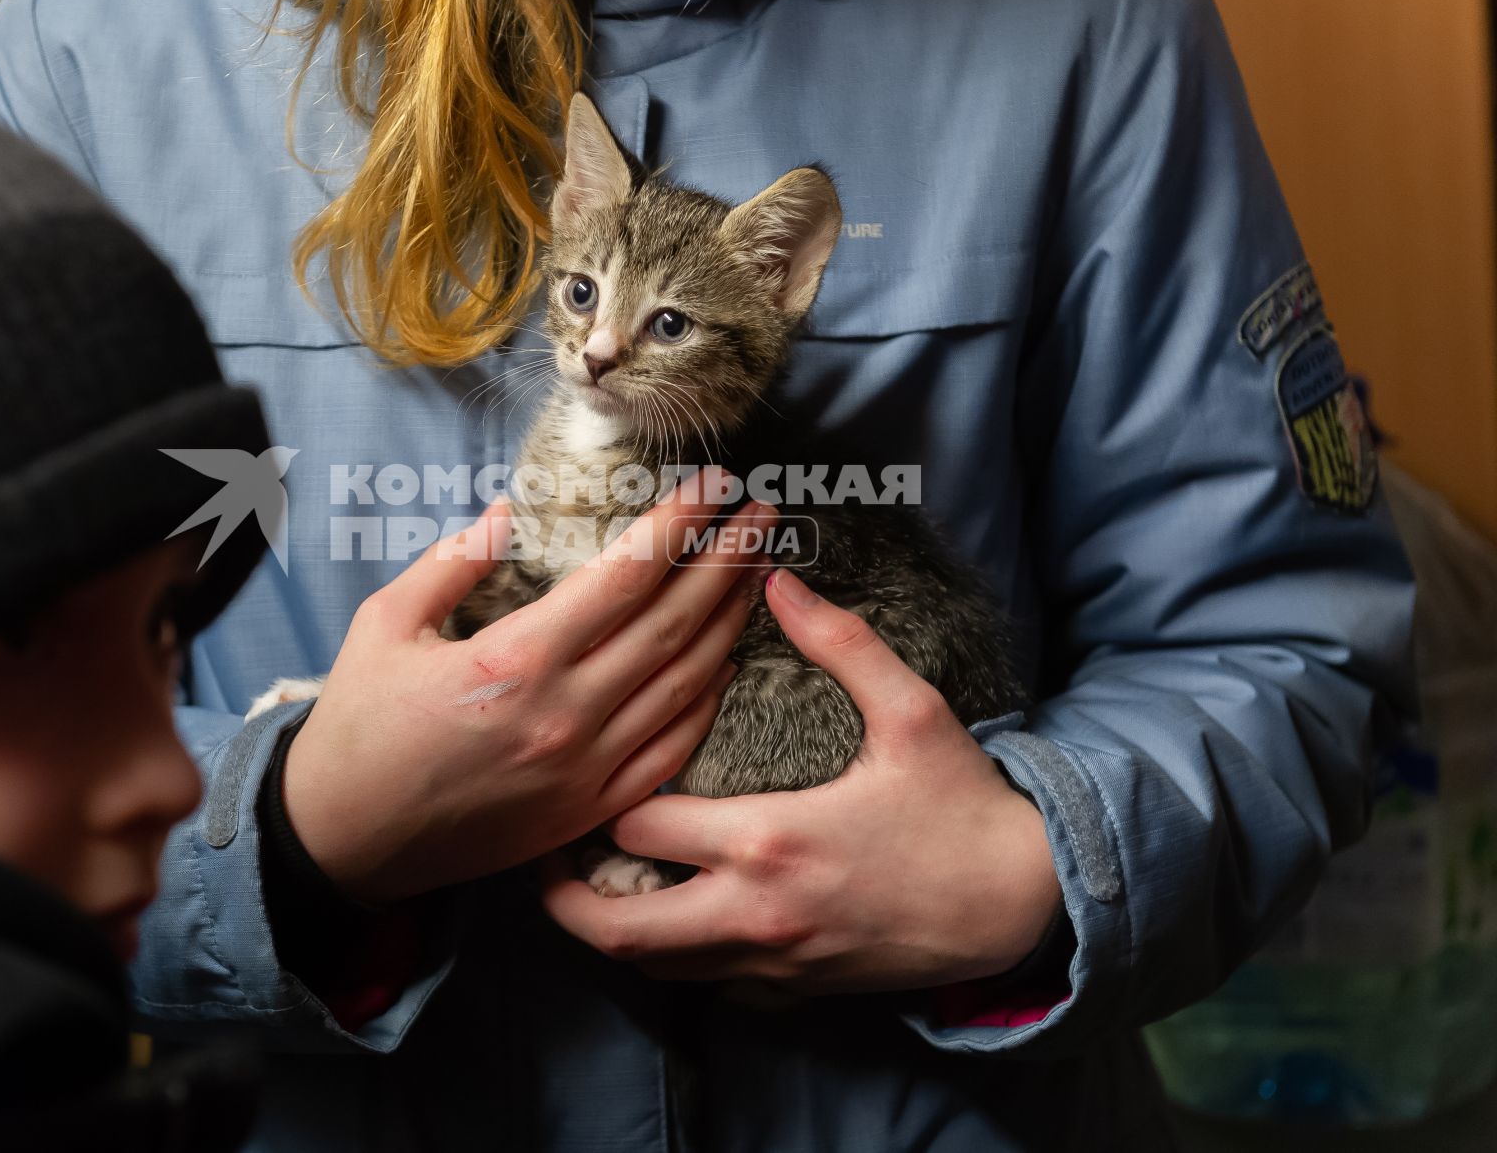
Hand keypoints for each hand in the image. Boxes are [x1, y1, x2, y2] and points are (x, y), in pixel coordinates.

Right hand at [283, 471, 774, 904]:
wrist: (344, 839)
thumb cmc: (358, 727)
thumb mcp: (384, 624)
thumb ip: (452, 562)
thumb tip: (508, 514)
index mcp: (516, 659)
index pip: (626, 577)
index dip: (680, 525)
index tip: (714, 485)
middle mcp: (565, 715)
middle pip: (673, 625)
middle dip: (727, 561)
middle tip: (764, 515)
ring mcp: (585, 770)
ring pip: (684, 685)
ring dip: (728, 622)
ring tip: (756, 571)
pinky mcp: (588, 810)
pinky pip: (671, 751)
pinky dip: (707, 701)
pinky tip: (726, 661)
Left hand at [541, 567, 1061, 993]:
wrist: (1023, 906)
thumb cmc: (963, 806)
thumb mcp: (910, 711)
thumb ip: (838, 641)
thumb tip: (777, 576)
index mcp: (767, 838)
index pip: (640, 823)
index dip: (606, 796)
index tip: (596, 769)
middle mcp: (754, 911)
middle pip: (619, 928)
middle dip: (567, 896)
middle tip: (544, 857)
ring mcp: (772, 962)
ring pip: (655, 970)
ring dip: (614, 932)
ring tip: (590, 888)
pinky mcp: (794, 991)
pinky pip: (708, 989)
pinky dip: (676, 961)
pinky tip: (671, 921)